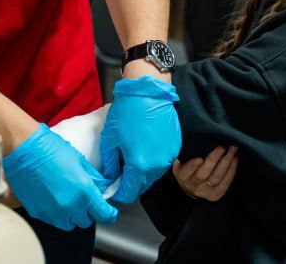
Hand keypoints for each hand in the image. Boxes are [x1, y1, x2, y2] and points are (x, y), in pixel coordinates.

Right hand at [1, 124, 117, 229]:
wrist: (24, 150)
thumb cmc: (51, 149)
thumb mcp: (79, 161)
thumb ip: (93, 178)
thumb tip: (101, 187)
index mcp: (83, 192)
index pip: (102, 213)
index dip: (108, 214)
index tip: (110, 214)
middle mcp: (69, 207)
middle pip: (85, 221)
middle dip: (88, 213)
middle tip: (86, 201)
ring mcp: (52, 212)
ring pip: (68, 224)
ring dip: (72, 216)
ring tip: (69, 201)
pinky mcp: (37, 213)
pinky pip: (52, 220)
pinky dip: (56, 214)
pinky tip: (54, 199)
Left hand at [100, 75, 180, 203]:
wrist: (149, 92)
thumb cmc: (127, 113)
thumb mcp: (110, 140)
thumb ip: (110, 164)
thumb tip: (111, 177)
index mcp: (139, 165)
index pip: (129, 193)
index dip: (119, 193)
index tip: (114, 188)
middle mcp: (157, 165)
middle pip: (143, 186)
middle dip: (132, 184)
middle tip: (122, 173)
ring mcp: (169, 156)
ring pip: (154, 175)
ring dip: (144, 173)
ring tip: (134, 159)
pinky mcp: (176, 146)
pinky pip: (163, 162)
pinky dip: (154, 161)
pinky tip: (146, 149)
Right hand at [174, 145, 237, 201]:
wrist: (192, 185)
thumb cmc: (188, 165)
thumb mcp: (183, 159)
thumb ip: (186, 151)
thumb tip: (191, 137)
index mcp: (182, 175)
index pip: (185, 172)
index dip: (192, 166)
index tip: (199, 159)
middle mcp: (193, 185)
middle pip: (203, 174)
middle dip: (213, 160)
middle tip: (221, 147)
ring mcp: (205, 191)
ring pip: (216, 178)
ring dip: (226, 162)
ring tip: (232, 149)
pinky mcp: (216, 194)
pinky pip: (225, 183)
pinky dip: (231, 170)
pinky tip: (234, 159)